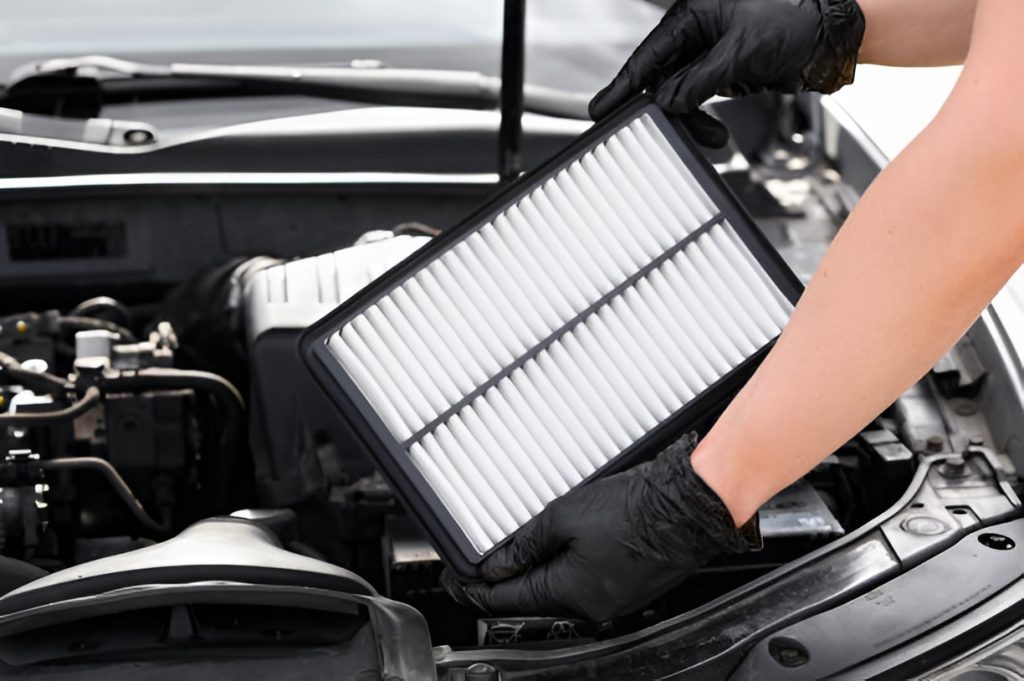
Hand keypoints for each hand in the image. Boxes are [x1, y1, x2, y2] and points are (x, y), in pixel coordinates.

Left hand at [441, 433, 753, 621]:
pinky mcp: (629, 586)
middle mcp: (592, 607)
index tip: (455, 580)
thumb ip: (523, 544)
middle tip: (478, 562)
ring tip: (513, 549)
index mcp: (571, 594)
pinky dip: (562, 568)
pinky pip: (583, 584)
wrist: (688, 504)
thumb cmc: (636, 508)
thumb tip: (496, 564)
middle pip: (532, 598)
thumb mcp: (563, 516)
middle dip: (503, 579)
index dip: (474, 588)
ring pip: (558, 591)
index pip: (507, 600)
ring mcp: (614, 600)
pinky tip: (555, 548)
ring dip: (534, 571)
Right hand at [589, 0, 865, 120]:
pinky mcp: (728, 71)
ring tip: (710, 137)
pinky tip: (715, 132)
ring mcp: (713, 53)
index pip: (647, 55)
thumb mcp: (740, 53)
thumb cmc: (795, 19)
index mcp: (694, 15)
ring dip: (691, 120)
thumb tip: (667, 101)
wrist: (836, 32)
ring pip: (682, 94)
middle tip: (654, 133)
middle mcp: (699, 33)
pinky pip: (702, 99)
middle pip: (661, 78)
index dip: (622, 85)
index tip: (599, 110)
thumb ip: (698, 80)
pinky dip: (706, 118)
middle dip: (663, 109)